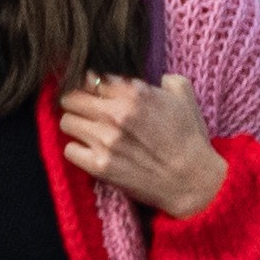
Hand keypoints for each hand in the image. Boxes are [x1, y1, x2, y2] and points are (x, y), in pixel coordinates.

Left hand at [61, 74, 221, 219]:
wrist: (192, 181)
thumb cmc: (190, 139)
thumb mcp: (184, 96)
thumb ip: (164, 78)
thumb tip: (148, 78)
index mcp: (134, 93)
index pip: (92, 77)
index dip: (92, 84)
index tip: (95, 92)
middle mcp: (115, 114)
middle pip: (71, 97)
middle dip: (77, 101)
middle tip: (85, 110)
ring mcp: (105, 141)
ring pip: (66, 121)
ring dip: (76, 124)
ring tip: (87, 130)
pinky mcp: (100, 166)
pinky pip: (69, 150)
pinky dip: (77, 149)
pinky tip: (90, 150)